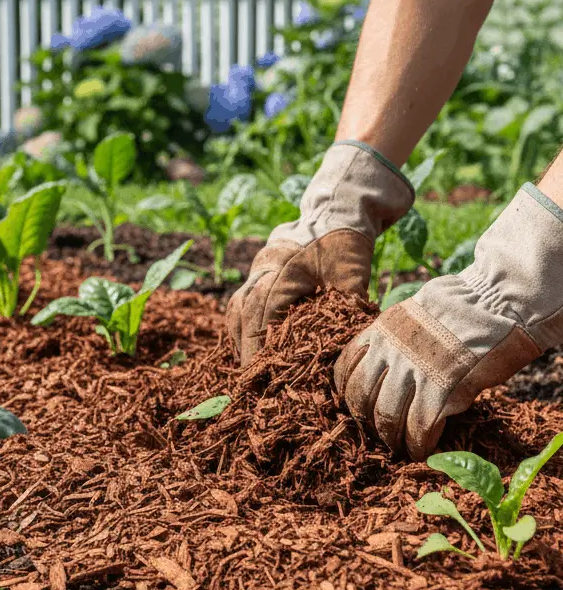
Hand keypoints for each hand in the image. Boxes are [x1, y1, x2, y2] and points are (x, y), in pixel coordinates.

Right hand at [228, 141, 413, 364]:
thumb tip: (352, 347)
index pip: (260, 325)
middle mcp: (259, 275)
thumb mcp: (352, 273)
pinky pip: (240, 303)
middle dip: (247, 353)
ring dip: (241, 339)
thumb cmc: (344, 240)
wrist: (335, 207)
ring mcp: (255, 272)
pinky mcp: (258, 272)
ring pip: (236, 312)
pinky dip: (242, 325)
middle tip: (253, 383)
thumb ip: (349, 308)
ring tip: (250, 367)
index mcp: (278, 276)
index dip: (260, 355)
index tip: (263, 381)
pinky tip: (250, 343)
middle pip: (242, 321)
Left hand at [335, 184, 562, 458]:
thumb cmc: (461, 307)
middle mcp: (388, 353)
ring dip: (390, 437)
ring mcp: (412, 372)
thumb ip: (395, 342)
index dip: (347, 392)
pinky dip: (418, 444)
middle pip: (362, 398)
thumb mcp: (411, 315)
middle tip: (378, 432)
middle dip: (367, 421)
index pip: (346, 368)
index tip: (354, 405)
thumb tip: (389, 369)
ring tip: (398, 447)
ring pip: (386, 416)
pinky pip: (420, 427)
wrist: (493, 302)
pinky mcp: (440, 390)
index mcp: (379, 332)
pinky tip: (420, 451)